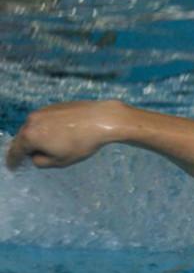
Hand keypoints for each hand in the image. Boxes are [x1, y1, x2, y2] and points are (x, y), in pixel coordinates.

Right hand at [5, 100, 130, 169]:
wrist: (101, 119)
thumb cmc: (81, 143)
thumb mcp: (60, 161)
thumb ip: (41, 161)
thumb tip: (35, 156)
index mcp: (30, 135)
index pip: (16, 151)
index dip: (14, 160)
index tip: (13, 166)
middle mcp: (32, 120)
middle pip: (23, 137)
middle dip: (26, 148)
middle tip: (29, 157)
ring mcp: (43, 111)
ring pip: (34, 127)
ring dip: (37, 137)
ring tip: (49, 146)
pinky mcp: (54, 106)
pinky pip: (45, 120)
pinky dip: (47, 128)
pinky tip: (60, 134)